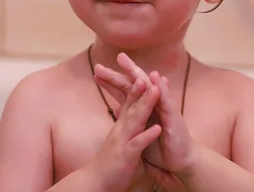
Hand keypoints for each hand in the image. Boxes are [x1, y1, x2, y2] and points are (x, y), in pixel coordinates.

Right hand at [88, 77, 162, 191]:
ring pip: (136, 120)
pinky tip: (158, 128)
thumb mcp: (118, 143)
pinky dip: (147, 135)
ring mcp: (122, 141)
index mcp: (120, 128)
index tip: (145, 75)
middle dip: (141, 89)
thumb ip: (124, 130)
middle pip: (132, 106)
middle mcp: (120, 131)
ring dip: (145, 104)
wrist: (95, 184)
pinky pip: (138, 144)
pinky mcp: (125, 156)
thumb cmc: (108, 165)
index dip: (137, 90)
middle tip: (149, 74)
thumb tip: (123, 118)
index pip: (129, 104)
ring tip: (156, 91)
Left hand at [94, 53, 196, 173]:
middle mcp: (154, 104)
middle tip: (116, 56)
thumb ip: (131, 118)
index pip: (126, 91)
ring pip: (149, 87)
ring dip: (139, 74)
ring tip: (129, 62)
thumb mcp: (140, 131)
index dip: (113, 81)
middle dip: (125, 70)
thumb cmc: (161, 147)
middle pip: (136, 84)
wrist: (181, 161)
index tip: (97, 71)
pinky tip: (154, 76)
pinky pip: (166, 100)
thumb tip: (117, 107)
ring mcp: (164, 108)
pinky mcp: (173, 117)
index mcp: (144, 108)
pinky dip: (160, 87)